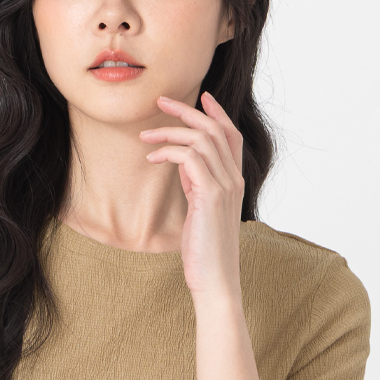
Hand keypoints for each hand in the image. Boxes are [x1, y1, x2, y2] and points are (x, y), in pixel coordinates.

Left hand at [139, 91, 244, 298]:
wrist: (215, 281)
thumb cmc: (205, 252)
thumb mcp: (200, 212)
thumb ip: (197, 186)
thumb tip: (181, 165)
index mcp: (234, 182)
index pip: (231, 136)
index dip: (217, 113)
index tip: (200, 97)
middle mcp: (233, 180)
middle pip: (215, 129)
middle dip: (186, 110)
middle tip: (160, 102)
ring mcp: (224, 187)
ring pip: (201, 139)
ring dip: (170, 130)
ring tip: (145, 135)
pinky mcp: (210, 197)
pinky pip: (189, 158)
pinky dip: (168, 152)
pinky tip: (151, 159)